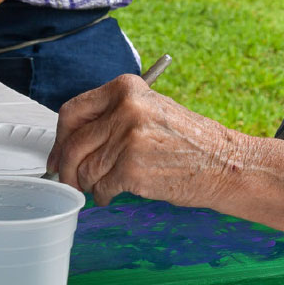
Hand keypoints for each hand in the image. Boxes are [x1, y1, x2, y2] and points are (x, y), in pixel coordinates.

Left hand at [48, 74, 245, 206]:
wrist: (225, 163)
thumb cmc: (191, 141)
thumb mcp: (151, 111)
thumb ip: (112, 116)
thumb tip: (73, 139)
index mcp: (126, 88)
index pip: (73, 111)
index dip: (61, 137)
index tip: (58, 153)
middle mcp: (125, 109)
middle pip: (73, 143)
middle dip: (66, 167)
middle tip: (69, 179)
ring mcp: (128, 139)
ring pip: (85, 169)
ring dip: (89, 184)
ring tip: (106, 185)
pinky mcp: (132, 168)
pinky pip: (100, 187)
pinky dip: (103, 196)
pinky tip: (115, 193)